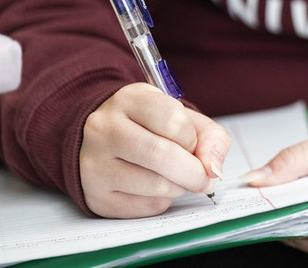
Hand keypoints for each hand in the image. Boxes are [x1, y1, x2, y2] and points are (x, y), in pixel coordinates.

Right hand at [79, 82, 230, 217]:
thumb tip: (213, 169)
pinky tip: (157, 188)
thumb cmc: (151, 128)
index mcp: (129, 100)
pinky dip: (164, 201)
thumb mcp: (184, 118)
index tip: (192, 145)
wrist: (107, 142)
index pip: (173, 120)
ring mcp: (94, 164)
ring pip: (155, 185)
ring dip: (180, 187)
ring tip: (177, 178)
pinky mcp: (97, 196)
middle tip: (204, 177)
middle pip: (161, 155)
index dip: (192, 139)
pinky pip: (145, 207)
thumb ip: (211, 137)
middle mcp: (104, 129)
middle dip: (194, 172)